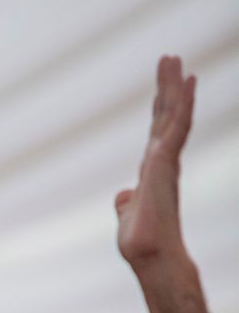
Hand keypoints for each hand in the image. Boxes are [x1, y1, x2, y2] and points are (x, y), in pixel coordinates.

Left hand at [115, 56, 195, 270]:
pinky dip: (183, 102)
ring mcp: (166, 160)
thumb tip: (123, 196)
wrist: (149, 254)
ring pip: (172, 114)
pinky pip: (178, 125)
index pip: (157, 132)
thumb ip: (126, 202)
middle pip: (165, 116)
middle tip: (169, 58)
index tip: (162, 86)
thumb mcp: (128, 216)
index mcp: (153, 171)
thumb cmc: (141, 242)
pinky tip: (189, 80)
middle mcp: (162, 161)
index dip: (160, 108)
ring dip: (174, 86)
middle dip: (167, 87)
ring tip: (174, 59)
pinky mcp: (166, 161)